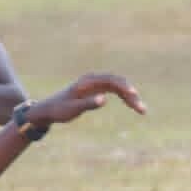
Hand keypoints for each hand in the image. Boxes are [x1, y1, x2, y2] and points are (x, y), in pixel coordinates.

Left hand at [25, 72, 147, 127]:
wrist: (48, 109)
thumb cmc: (59, 110)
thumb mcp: (72, 109)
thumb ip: (88, 104)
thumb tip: (104, 99)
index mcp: (87, 81)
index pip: (110, 80)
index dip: (124, 87)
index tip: (133, 95)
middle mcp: (93, 80)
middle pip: (118, 83)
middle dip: (131, 94)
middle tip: (142, 109)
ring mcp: (95, 84)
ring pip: (118, 87)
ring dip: (130, 97)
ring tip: (142, 110)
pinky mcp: (96, 89)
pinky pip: (115, 90)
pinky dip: (124, 97)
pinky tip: (133, 105)